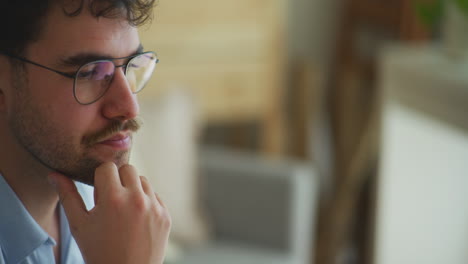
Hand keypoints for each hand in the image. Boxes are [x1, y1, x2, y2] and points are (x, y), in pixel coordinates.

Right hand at [48, 162, 170, 263]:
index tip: (98, 194)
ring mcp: (154, 208)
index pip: (107, 167)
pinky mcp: (166, 216)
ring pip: (143, 181)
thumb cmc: (98, 252)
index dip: (100, 179)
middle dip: (118, 180)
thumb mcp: (79, 225)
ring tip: (123, 211)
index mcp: (113, 199)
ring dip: (133, 189)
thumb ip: (67, 196)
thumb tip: (54, 174)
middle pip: (128, 168)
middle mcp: (137, 199)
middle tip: (110, 200)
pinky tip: (136, 221)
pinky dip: (146, 203)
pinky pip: (155, 196)